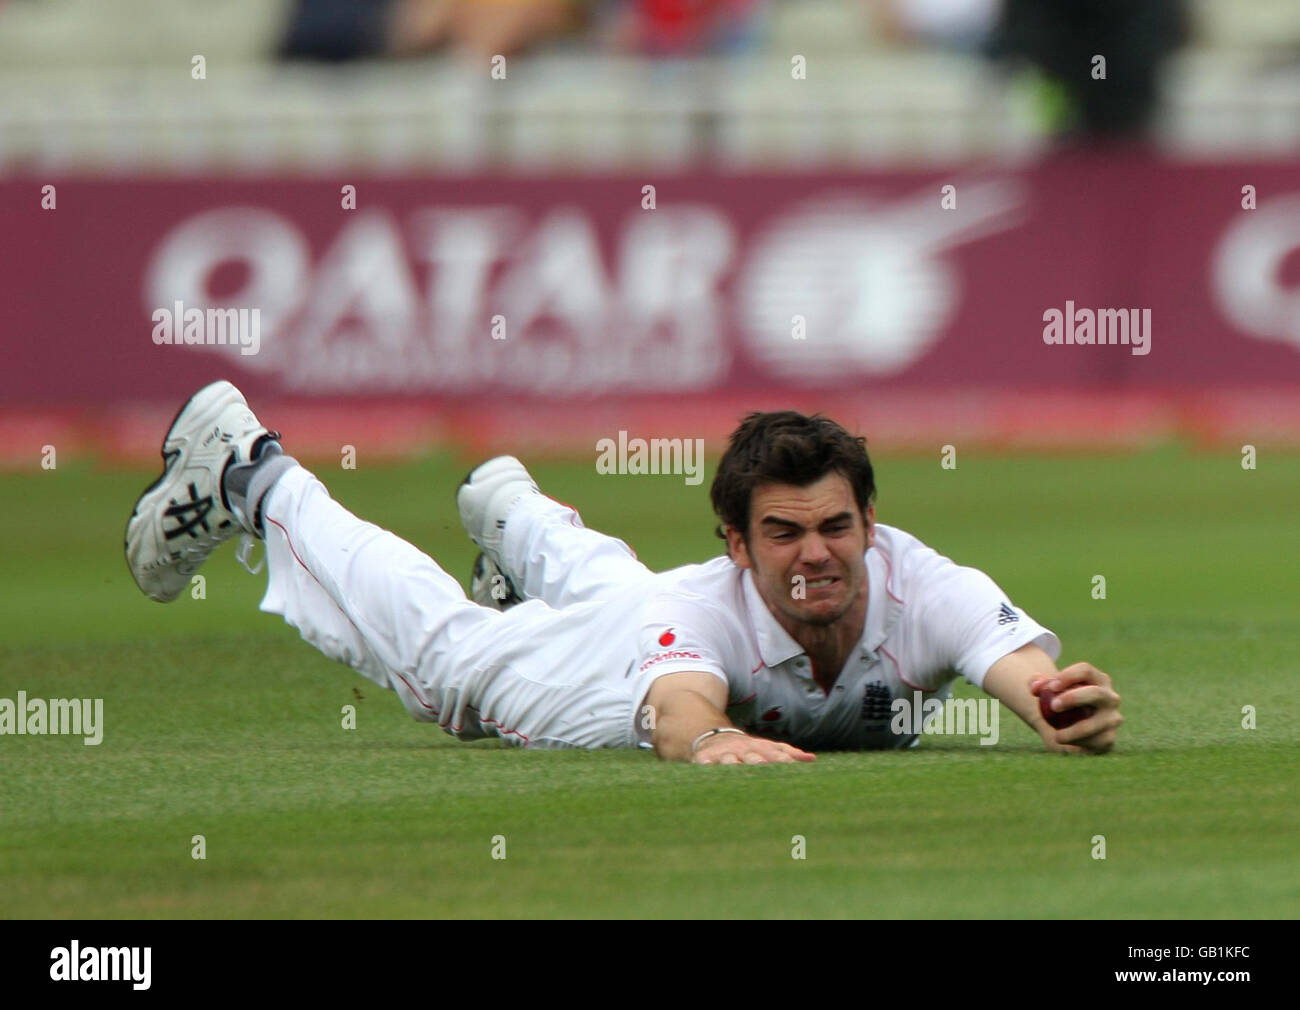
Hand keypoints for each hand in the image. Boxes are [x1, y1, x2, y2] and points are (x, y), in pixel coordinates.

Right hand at [692, 732, 815, 764]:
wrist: (715, 736)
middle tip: (763, 765)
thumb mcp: (767, 747)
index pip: (775, 754)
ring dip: (732, 763)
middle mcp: (744, 751)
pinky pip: (705, 762)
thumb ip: (788, 753)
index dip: (783, 760)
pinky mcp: (706, 758)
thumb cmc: (747, 748)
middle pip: (753, 756)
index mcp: (760, 749)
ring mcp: (725, 754)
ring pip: (729, 759)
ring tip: (733, 766)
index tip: (792, 766)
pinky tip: (704, 766)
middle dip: (758, 761)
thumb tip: (812, 759)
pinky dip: (705, 764)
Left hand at [1030, 662, 1122, 754]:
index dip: (1068, 676)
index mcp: (1097, 680)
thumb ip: (1039, 684)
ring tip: (1057, 736)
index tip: (1051, 687)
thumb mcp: (1050, 692)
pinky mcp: (1109, 738)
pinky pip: (1094, 741)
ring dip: (1073, 731)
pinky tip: (1067, 742)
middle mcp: (1110, 697)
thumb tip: (1035, 687)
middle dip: (1072, 698)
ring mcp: (1112, 718)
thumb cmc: (1061, 704)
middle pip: (1095, 693)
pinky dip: (1077, 743)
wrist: (1074, 731)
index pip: (1086, 670)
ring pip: (1094, 724)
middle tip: (1053, 706)